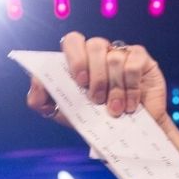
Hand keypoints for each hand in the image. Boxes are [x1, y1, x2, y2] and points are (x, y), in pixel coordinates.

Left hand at [26, 32, 169, 128]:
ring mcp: (122, 54)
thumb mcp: (63, 114)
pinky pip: (133, 63)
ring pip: (114, 58)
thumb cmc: (93, 120)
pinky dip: (130, 87)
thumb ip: (40, 101)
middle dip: (95, 75)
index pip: (73, 41)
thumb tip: (36, 84)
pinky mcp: (142, 60)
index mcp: (80, 60)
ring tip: (114, 110)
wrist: (126, 136)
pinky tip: (130, 104)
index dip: (75, 57)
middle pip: (95, 45)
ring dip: (113, 89)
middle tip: (95, 98)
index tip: (79, 81)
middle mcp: (100, 53)